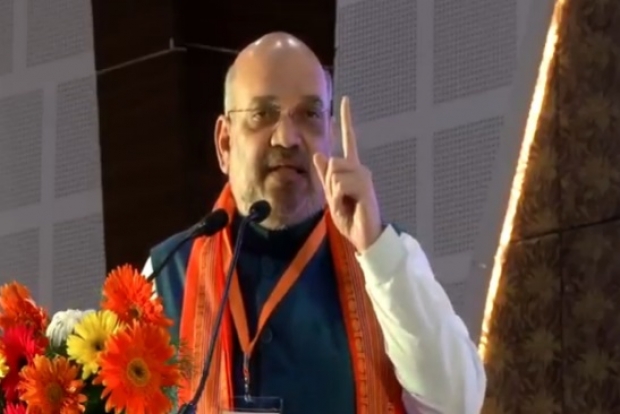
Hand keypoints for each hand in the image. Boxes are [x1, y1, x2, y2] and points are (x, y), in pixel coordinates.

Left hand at [313, 97, 382, 251]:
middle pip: (332, 162)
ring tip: (347, 204)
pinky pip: (340, 184)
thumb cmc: (350, 218)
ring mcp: (364, 176)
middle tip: (340, 201)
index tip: (345, 100)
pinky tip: (351, 206)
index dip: (346, 119)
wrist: (364, 235)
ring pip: (334, 172)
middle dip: (328, 184)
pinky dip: (339, 198)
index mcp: (351, 169)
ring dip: (334, 192)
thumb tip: (319, 154)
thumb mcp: (331, 196)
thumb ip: (325, 176)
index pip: (349, 139)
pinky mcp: (365, 186)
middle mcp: (359, 168)